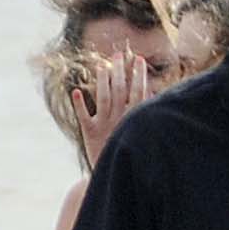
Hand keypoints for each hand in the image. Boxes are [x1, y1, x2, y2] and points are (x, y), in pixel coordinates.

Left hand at [75, 48, 149, 165]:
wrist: (115, 175)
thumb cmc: (130, 150)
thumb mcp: (139, 131)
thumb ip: (144, 112)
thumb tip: (152, 92)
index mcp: (134, 119)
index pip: (138, 92)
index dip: (138, 75)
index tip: (138, 60)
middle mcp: (119, 119)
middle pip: (119, 90)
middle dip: (119, 71)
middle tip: (118, 54)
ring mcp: (104, 125)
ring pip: (103, 98)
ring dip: (102, 81)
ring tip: (102, 65)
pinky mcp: (89, 133)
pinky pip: (84, 117)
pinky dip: (80, 105)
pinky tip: (76, 92)